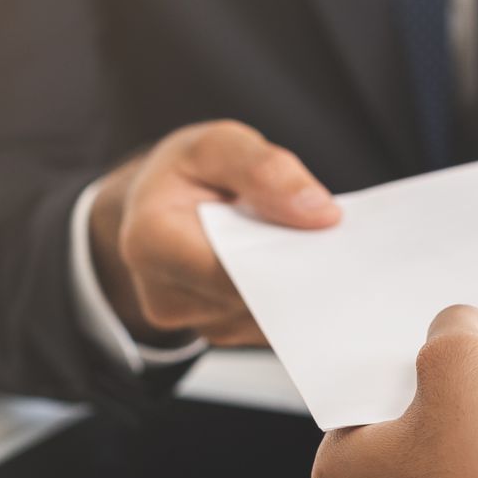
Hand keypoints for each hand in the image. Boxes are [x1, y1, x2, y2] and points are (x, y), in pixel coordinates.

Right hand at [88, 120, 340, 345]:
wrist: (158, 206)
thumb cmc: (184, 173)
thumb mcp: (216, 145)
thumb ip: (263, 169)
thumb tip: (320, 212)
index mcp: (151, 242)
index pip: (231, 270)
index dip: (284, 256)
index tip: (325, 232)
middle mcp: (166, 296)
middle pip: (255, 301)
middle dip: (297, 270)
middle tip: (327, 238)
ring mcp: (195, 322)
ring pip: (269, 319)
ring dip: (297, 285)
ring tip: (303, 244)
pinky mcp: (221, 332)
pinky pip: (270, 325)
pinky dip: (290, 296)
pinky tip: (292, 264)